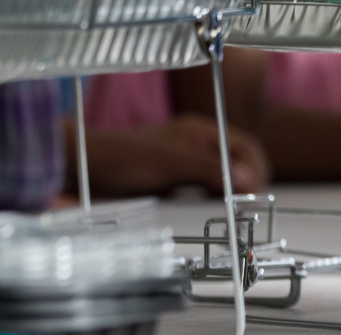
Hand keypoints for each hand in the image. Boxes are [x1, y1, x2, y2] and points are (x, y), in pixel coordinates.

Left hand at [81, 114, 270, 197]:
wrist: (84, 167)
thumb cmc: (121, 158)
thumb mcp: (169, 163)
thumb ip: (209, 169)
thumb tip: (250, 181)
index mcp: (199, 132)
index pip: (246, 148)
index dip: (256, 170)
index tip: (252, 195)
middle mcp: (197, 145)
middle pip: (239, 164)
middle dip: (247, 184)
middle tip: (242, 206)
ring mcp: (186, 162)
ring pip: (224, 178)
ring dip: (231, 194)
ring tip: (228, 210)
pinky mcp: (175, 179)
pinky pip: (206, 189)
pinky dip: (214, 200)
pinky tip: (208, 210)